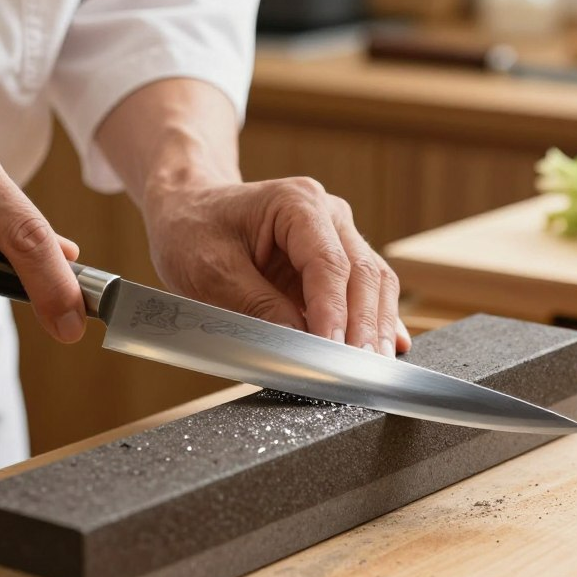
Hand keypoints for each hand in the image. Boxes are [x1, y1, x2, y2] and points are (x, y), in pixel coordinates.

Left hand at [143, 176, 411, 356]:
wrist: (188, 211)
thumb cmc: (193, 232)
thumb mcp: (210, 271)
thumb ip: (256, 306)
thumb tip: (299, 342)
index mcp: (295, 203)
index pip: (328, 264)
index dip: (335, 313)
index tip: (332, 354)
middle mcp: (327, 213)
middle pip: (363, 273)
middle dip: (365, 327)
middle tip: (361, 373)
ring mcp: (337, 234)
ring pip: (374, 282)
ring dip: (377, 327)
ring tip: (374, 370)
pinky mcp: (337, 260)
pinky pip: (366, 290)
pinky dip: (376, 320)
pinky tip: (388, 348)